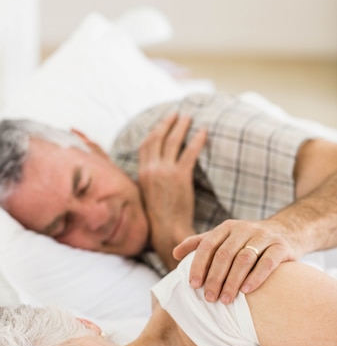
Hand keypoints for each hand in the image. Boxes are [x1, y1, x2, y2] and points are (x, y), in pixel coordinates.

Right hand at [138, 112, 206, 270]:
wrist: (166, 232)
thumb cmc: (159, 218)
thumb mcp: (148, 196)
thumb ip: (150, 180)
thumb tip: (156, 172)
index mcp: (141, 173)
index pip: (145, 145)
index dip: (154, 131)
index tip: (162, 122)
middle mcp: (151, 169)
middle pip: (158, 137)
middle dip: (167, 123)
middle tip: (177, 114)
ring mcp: (165, 172)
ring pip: (173, 141)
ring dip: (181, 127)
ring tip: (190, 118)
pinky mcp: (180, 177)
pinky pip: (190, 152)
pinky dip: (197, 140)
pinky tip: (204, 132)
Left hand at [173, 217, 299, 302]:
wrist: (288, 231)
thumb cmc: (248, 240)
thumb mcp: (224, 237)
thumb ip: (200, 243)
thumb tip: (174, 253)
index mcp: (226, 227)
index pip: (207, 245)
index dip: (198, 265)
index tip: (193, 285)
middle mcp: (244, 228)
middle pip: (224, 254)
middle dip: (214, 278)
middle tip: (209, 299)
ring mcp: (264, 236)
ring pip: (244, 259)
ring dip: (232, 281)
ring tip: (225, 300)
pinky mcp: (282, 246)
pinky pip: (267, 262)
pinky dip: (256, 277)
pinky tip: (247, 291)